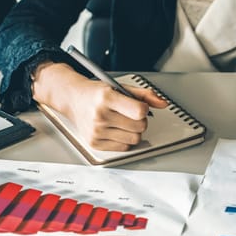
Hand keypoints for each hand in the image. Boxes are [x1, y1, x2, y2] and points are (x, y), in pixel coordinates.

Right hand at [31, 62, 168, 150]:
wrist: (73, 99)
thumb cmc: (97, 93)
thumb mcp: (120, 87)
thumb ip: (144, 95)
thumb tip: (163, 103)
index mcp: (106, 98)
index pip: (140, 111)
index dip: (144, 109)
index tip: (138, 106)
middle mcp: (100, 115)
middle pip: (140, 127)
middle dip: (140, 120)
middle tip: (130, 114)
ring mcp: (96, 131)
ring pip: (134, 139)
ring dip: (133, 131)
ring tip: (123, 122)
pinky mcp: (95, 143)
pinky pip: (124, 148)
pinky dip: (124, 140)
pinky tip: (117, 130)